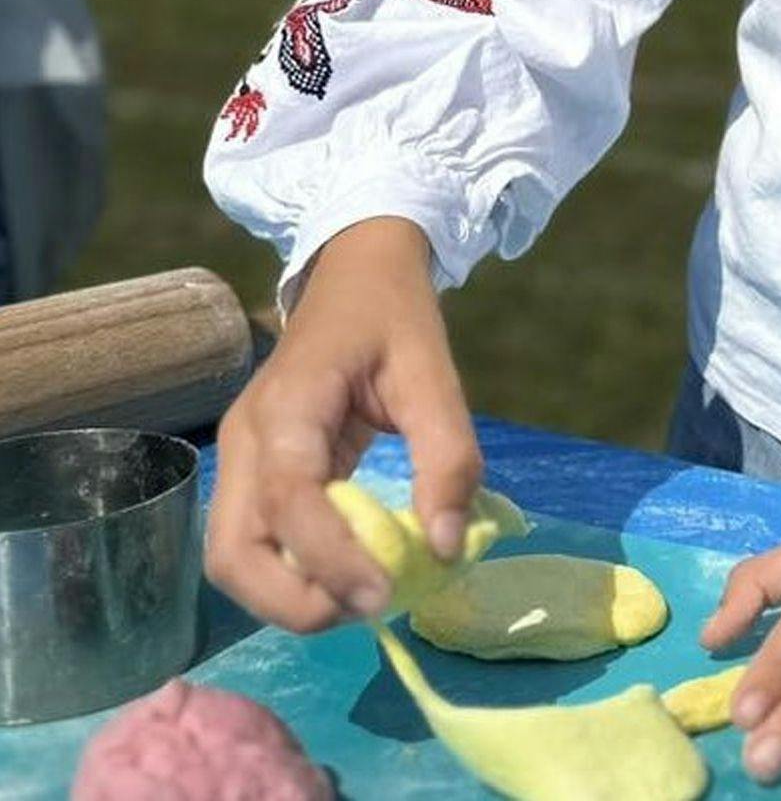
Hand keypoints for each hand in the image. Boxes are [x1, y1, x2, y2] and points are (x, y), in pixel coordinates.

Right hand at [205, 217, 481, 632]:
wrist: (355, 273)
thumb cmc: (394, 318)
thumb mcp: (436, 376)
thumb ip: (449, 460)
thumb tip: (446, 547)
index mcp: (288, 408)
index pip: (287, 501)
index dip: (330, 559)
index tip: (383, 594)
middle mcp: (246, 441)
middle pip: (232, 552)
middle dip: (293, 600)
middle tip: (367, 608)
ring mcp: (241, 459)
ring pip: (232, 558)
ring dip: (288, 597)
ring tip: (360, 595)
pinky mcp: (253, 473)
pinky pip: (254, 542)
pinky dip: (291, 574)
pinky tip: (347, 572)